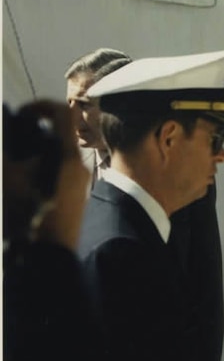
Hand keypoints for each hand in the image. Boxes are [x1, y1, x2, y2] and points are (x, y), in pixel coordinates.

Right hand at [5, 101, 88, 249]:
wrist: (46, 255)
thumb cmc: (26, 216)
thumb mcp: (6, 178)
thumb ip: (5, 152)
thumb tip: (6, 135)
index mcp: (68, 156)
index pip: (62, 113)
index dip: (39, 105)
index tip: (20, 113)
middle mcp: (79, 165)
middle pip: (59, 132)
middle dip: (34, 129)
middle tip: (12, 136)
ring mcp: (79, 180)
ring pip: (58, 151)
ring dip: (36, 148)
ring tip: (14, 160)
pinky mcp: (75, 193)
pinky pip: (59, 167)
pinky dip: (41, 164)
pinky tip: (22, 177)